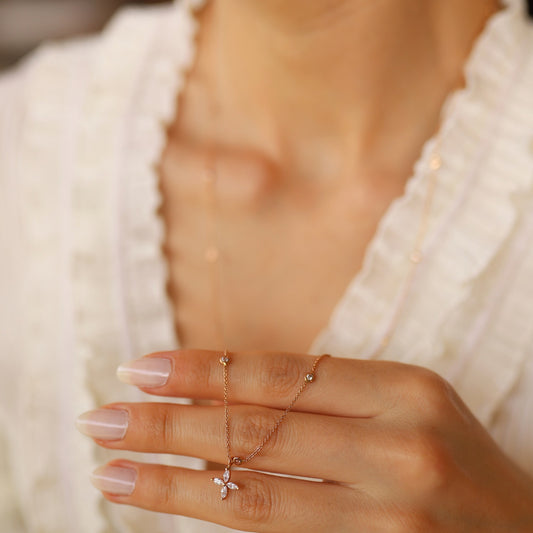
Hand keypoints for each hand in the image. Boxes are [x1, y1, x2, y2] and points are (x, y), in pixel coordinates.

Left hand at [76, 349, 532, 531]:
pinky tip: (173, 507)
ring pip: (253, 497)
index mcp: (406, 391)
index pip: (278, 374)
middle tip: (102, 416)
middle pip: (256, 432)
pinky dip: (216, 523)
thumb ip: (327, 398)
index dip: (202, 371)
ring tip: (113, 469)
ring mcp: (390, 520)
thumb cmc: (456, 467)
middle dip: (168, 423)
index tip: (140, 368)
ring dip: (171, 483)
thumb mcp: (403, 408)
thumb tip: (224, 391)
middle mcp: (400, 450)